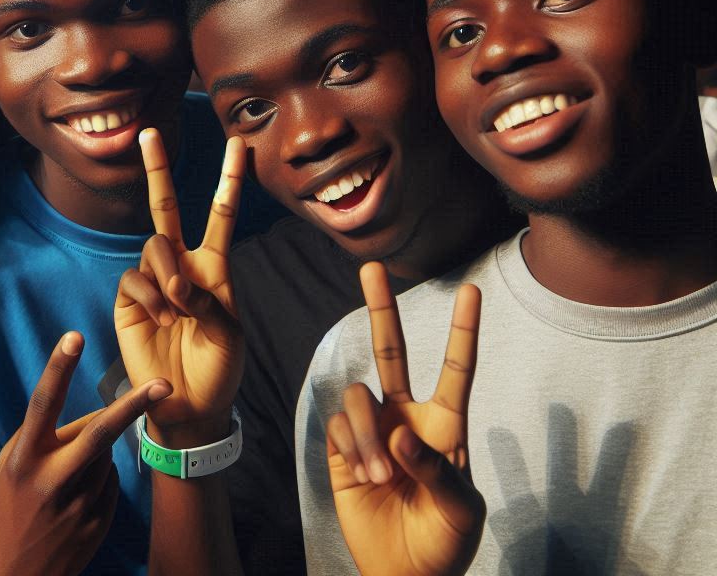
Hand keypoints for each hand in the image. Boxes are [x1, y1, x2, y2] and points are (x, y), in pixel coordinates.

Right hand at [0, 331, 170, 575]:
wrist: (10, 575)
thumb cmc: (9, 505)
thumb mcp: (11, 466)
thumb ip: (44, 436)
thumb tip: (91, 414)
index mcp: (24, 458)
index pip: (43, 404)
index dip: (58, 368)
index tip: (75, 336)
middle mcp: (51, 479)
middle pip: (99, 432)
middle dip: (133, 405)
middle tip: (164, 383)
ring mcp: (78, 504)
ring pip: (105, 455)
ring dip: (94, 454)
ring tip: (66, 479)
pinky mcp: (97, 522)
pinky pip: (110, 481)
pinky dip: (98, 479)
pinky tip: (74, 501)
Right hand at [115, 130, 244, 439]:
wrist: (190, 408)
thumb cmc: (219, 369)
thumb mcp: (230, 334)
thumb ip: (209, 301)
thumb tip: (177, 282)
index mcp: (213, 267)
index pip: (221, 213)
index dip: (231, 179)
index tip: (240, 145)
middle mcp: (180, 266)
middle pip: (166, 206)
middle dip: (157, 169)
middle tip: (150, 132)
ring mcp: (151, 281)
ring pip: (153, 246)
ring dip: (167, 275)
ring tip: (178, 312)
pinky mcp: (128, 301)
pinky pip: (132, 279)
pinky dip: (149, 296)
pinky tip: (161, 319)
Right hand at [327, 263, 484, 575]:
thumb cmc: (445, 542)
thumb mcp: (461, 512)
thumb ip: (436, 469)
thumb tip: (399, 433)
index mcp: (445, 425)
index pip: (456, 369)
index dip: (463, 330)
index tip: (472, 290)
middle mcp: (406, 415)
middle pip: (390, 349)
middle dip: (380, 307)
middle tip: (371, 268)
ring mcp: (373, 429)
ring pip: (359, 394)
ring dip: (367, 431)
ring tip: (378, 474)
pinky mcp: (344, 447)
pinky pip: (339, 424)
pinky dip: (352, 446)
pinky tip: (364, 474)